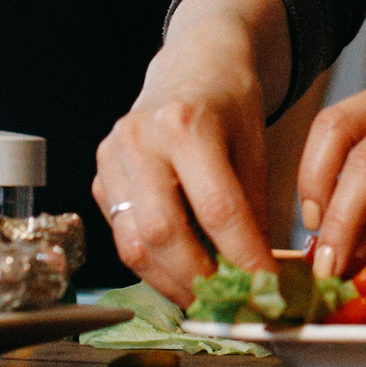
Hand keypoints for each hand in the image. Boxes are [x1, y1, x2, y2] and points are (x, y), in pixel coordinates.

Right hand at [96, 14, 275, 305]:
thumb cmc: (231, 100)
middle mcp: (140, 139)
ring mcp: (112, 156)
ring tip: (205, 300)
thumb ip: (254, 206)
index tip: (266, 287)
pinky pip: (122, 233)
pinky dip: (152, 263)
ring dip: (170, 282)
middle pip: (163, 233)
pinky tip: (179, 275)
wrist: (193, 62)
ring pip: (133, 243)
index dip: (243, 256)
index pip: (217, 209)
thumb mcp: (255, 143)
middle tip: (230, 304)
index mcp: (186, 124)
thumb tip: (260, 272)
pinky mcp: (99, 174)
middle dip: (199, 280)